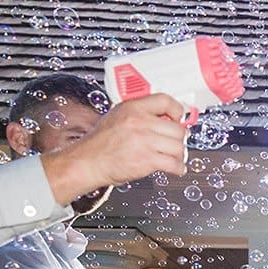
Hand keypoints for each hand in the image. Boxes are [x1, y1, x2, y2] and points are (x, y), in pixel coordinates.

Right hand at [38, 94, 189, 203]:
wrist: (88, 161)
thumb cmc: (101, 142)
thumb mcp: (117, 116)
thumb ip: (140, 114)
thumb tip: (165, 116)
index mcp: (132, 108)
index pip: (165, 100)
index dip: (177, 110)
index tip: (179, 118)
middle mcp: (139, 122)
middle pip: (178, 128)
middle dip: (179, 138)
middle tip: (174, 143)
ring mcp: (144, 141)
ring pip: (179, 147)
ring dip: (179, 154)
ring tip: (173, 156)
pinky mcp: (147, 160)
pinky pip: (175, 164)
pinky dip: (178, 168)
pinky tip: (174, 168)